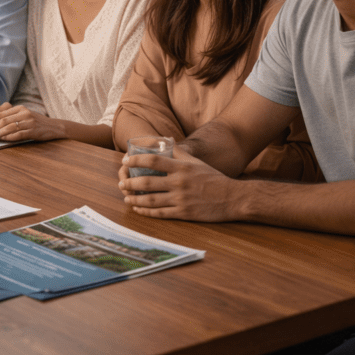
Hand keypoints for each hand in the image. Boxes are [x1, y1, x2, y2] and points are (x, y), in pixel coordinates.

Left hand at [0, 102, 60, 141]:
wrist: (55, 127)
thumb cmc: (37, 123)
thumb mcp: (25, 115)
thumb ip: (13, 116)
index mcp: (20, 108)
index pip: (1, 114)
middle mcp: (24, 113)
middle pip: (3, 120)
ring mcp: (29, 122)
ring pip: (8, 128)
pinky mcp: (33, 131)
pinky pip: (17, 135)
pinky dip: (7, 138)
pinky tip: (1, 140)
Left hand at [118, 148, 242, 221]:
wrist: (232, 198)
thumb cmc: (213, 178)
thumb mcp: (196, 162)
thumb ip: (179, 152)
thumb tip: (165, 140)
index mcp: (181, 167)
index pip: (153, 160)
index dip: (136, 160)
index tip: (125, 161)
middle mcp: (179, 183)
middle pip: (147, 182)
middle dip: (130, 183)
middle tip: (122, 183)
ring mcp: (181, 199)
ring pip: (151, 199)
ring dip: (135, 199)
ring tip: (126, 198)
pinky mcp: (184, 213)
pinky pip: (160, 213)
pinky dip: (146, 212)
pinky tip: (138, 210)